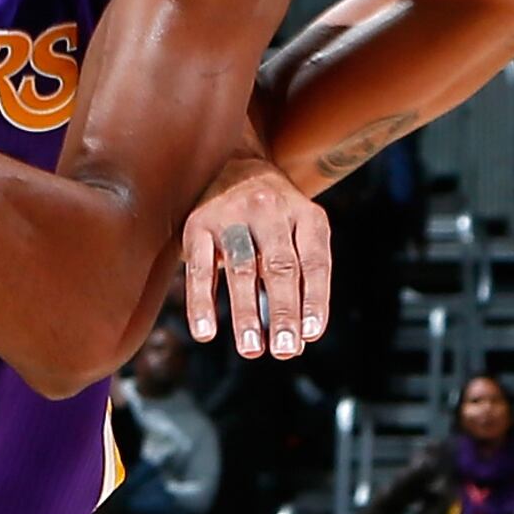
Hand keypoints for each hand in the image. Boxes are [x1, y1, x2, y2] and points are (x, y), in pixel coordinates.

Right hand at [178, 153, 328, 359]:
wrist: (234, 163)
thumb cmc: (274, 218)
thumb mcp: (298, 232)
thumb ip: (301, 277)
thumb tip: (301, 337)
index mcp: (306, 215)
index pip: (315, 262)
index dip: (315, 299)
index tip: (310, 334)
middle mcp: (271, 210)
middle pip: (280, 266)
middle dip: (284, 312)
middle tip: (284, 350)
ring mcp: (232, 214)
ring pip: (242, 267)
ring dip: (246, 312)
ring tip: (250, 349)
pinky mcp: (198, 223)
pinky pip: (199, 268)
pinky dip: (202, 302)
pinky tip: (206, 332)